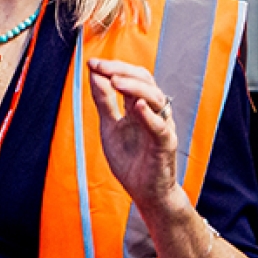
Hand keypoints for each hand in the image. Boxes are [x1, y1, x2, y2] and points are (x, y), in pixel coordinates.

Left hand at [87, 58, 177, 208]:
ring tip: (114, 81)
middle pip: (145, 80)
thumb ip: (104, 102)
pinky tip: (136, 106)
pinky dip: (149, 116)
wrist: (146, 193)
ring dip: (134, 87)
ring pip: (155, 98)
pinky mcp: (166, 144)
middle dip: (122, 70)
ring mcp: (162, 126)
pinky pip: (160, 127)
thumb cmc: (131, 161)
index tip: (91, 63)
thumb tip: (94, 74)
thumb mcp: (110, 126)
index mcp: (140, 106)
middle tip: (101, 67)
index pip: (131, 77)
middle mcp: (154, 111)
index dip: (113, 67)